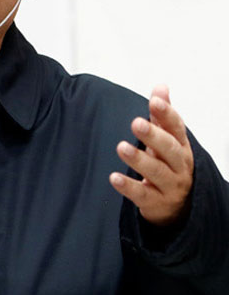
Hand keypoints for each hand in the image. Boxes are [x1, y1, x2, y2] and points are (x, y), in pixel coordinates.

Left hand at [110, 85, 194, 226]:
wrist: (178, 207)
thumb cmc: (169, 165)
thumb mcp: (169, 141)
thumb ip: (162, 116)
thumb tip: (161, 86)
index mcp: (181, 147)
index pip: (176, 128)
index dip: (167, 114)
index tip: (154, 100)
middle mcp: (179, 166)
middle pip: (169, 149)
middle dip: (153, 135)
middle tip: (136, 122)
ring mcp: (170, 186)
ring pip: (157, 172)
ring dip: (139, 159)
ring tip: (122, 147)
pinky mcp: (156, 203)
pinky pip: (142, 194)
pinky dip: (128, 186)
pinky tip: (114, 177)